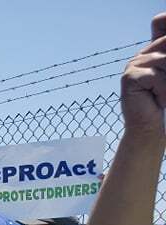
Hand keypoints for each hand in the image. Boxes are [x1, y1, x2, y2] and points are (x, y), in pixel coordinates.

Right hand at [121, 14, 165, 136]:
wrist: (149, 126)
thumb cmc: (164, 100)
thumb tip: (162, 35)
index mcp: (154, 49)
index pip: (164, 30)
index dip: (165, 39)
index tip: (161, 72)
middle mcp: (143, 53)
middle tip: (164, 88)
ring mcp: (134, 64)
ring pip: (165, 61)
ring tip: (162, 96)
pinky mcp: (129, 76)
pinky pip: (156, 76)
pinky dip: (162, 91)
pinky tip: (155, 101)